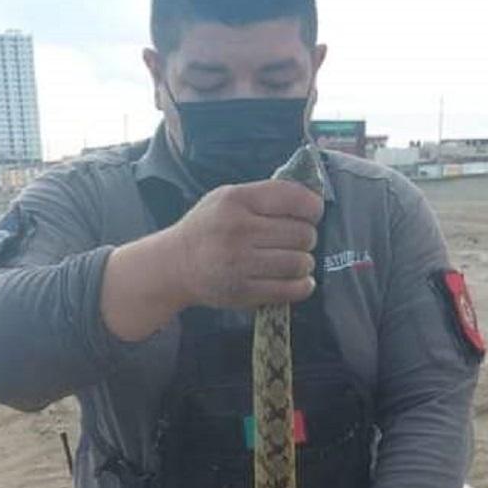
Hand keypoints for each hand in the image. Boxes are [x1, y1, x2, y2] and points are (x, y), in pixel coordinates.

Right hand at [166, 179, 322, 309]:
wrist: (174, 265)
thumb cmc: (208, 228)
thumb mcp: (227, 198)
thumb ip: (265, 196)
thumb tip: (312, 202)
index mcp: (236, 200)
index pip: (293, 198)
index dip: (313, 207)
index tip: (311, 214)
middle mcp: (238, 230)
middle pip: (302, 234)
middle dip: (306, 238)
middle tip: (295, 241)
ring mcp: (240, 263)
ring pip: (300, 263)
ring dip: (304, 263)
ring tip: (294, 261)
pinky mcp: (243, 292)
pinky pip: (291, 289)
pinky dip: (302, 286)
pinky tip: (298, 281)